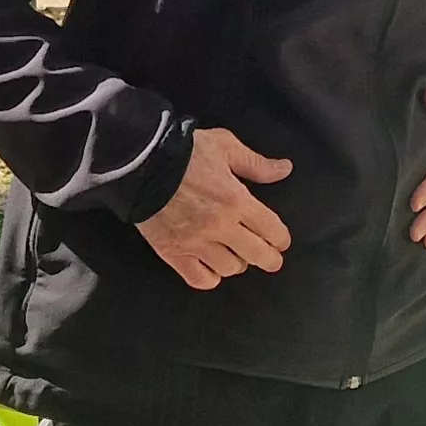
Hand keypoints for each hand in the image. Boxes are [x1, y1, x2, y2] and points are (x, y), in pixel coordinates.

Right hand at [140, 127, 293, 289]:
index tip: (281, 241)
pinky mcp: (173, 253)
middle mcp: (220, 227)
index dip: (281, 238)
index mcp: (236, 200)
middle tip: (271, 259)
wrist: (141, 163)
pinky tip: (213, 269)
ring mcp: (196, 243)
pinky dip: (210, 278)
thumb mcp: (225, 146)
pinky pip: (199, 279)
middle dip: (270, 259)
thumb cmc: (186, 151)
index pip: (271, 229)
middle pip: (256, 255)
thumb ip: (256, 163)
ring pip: (230, 268)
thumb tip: (285, 169)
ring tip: (237, 256)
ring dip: (238, 264)